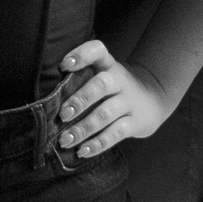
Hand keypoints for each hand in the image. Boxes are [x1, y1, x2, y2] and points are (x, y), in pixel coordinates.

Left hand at [54, 38, 168, 156]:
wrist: (155, 96)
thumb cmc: (115, 87)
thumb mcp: (104, 74)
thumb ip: (81, 79)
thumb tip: (47, 100)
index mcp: (109, 65)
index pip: (98, 51)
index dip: (81, 55)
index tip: (64, 65)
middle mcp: (119, 80)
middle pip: (101, 85)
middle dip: (80, 99)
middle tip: (62, 114)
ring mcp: (129, 102)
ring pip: (106, 114)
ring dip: (84, 128)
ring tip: (65, 139)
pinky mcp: (136, 122)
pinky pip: (116, 133)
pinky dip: (98, 144)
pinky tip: (82, 151)